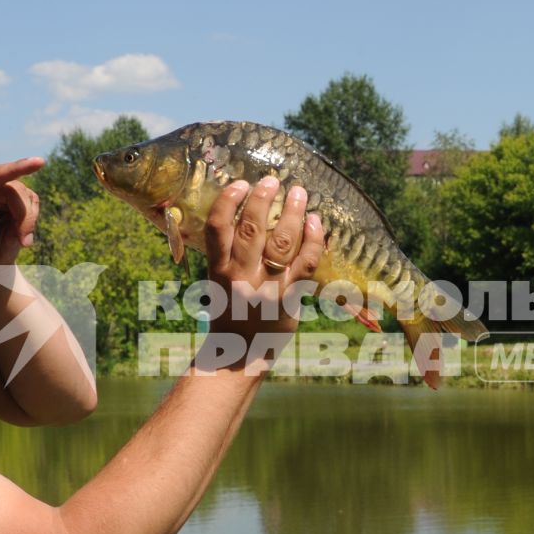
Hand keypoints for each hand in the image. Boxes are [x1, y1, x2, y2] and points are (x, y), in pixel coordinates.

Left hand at [0, 157, 43, 273]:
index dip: (16, 169)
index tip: (38, 162)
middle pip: (15, 189)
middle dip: (24, 216)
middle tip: (24, 241)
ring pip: (27, 195)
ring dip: (28, 221)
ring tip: (21, 242)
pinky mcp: (14, 197)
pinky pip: (33, 203)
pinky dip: (31, 222)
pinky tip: (21, 236)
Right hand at [203, 176, 324, 345]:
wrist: (240, 353)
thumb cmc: (229, 312)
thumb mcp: (218, 283)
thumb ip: (228, 255)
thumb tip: (241, 215)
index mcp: (219, 271)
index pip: (218, 229)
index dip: (228, 202)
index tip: (240, 183)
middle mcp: (241, 277)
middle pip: (252, 230)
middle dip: (263, 200)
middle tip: (273, 179)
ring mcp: (267, 288)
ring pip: (282, 243)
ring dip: (292, 213)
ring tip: (299, 192)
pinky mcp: (290, 299)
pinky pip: (306, 264)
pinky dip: (313, 240)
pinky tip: (316, 221)